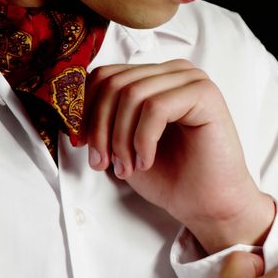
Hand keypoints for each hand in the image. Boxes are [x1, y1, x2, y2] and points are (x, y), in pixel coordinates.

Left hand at [82, 59, 258, 226]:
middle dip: (100, 128)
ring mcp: (192, 80)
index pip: (104, 75)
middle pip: (114, 83)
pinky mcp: (205, 95)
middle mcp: (174, 72)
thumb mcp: (122, 143)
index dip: (85, 110)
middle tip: (104, 163)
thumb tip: (70, 107)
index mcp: (155, 78)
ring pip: (132, 94)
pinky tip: (147, 160)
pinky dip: (143, 139)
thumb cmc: (170, 177)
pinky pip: (156, 107)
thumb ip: (103, 118)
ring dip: (121, 138)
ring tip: (128, 166)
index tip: (83, 145)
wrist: (207, 205)